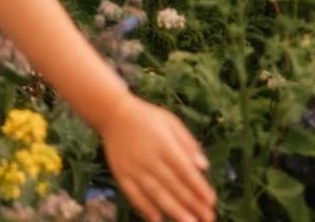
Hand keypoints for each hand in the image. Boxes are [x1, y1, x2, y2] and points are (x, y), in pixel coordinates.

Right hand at [100, 95, 215, 221]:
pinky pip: (133, 193)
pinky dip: (144, 207)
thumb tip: (204, 166)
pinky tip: (157, 219)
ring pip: (155, 192)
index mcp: (162, 143)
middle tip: (208, 218)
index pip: (184, 169)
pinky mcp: (120, 173)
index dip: (199, 187)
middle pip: (172, 184)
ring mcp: (132, 166)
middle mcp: (148, 156)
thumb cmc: (146, 118)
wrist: (112, 113)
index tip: (212, 202)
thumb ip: (188, 143)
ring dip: (173, 210)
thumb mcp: (170, 122)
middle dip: (192, 203)